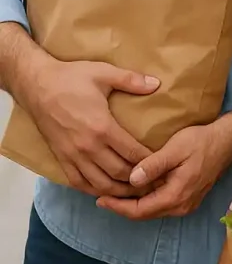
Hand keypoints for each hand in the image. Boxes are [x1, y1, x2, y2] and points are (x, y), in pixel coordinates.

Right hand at [25, 58, 158, 197]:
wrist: (36, 85)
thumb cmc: (71, 78)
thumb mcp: (104, 72)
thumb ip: (131, 80)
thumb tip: (157, 84)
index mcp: (102, 127)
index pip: (132, 153)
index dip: (150, 162)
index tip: (163, 164)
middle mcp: (87, 147)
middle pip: (119, 173)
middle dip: (138, 180)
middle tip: (154, 181)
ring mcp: (72, 155)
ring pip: (99, 184)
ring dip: (118, 190)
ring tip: (135, 190)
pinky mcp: (61, 158)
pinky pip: (78, 182)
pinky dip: (94, 190)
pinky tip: (106, 190)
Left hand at [96, 125, 228, 219]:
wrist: (228, 141)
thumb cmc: (202, 142)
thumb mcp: (176, 148)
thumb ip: (154, 165)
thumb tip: (131, 179)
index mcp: (175, 196)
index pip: (139, 210)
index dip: (117, 206)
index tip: (99, 198)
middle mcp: (181, 206)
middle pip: (144, 214)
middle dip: (122, 206)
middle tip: (102, 195)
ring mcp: (186, 204)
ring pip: (152, 210)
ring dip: (133, 203)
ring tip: (115, 192)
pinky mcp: (189, 198)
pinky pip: (161, 204)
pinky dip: (146, 200)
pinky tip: (137, 188)